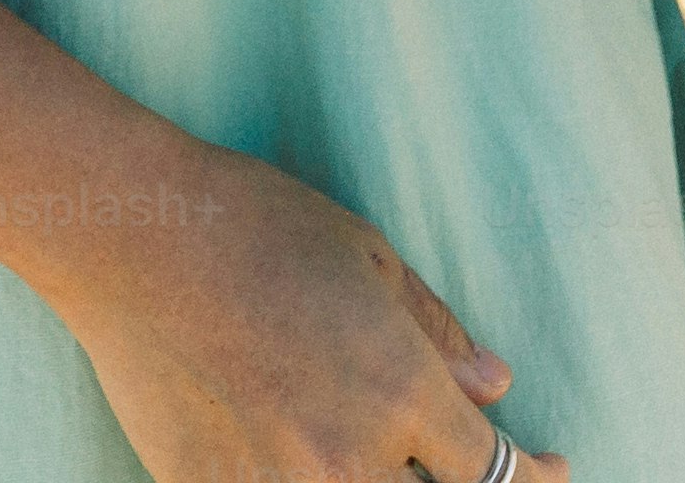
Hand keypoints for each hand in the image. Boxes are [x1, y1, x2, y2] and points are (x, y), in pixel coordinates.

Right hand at [49, 140, 561, 482]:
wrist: (133, 240)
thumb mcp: (369, 259)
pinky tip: (302, 464)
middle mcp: (348, 458)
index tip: (551, 470)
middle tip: (459, 466)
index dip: (535, 478)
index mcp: (401, 393)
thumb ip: (436, 335)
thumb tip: (496, 385)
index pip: (493, 473)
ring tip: (384, 462)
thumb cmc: (257, 226)